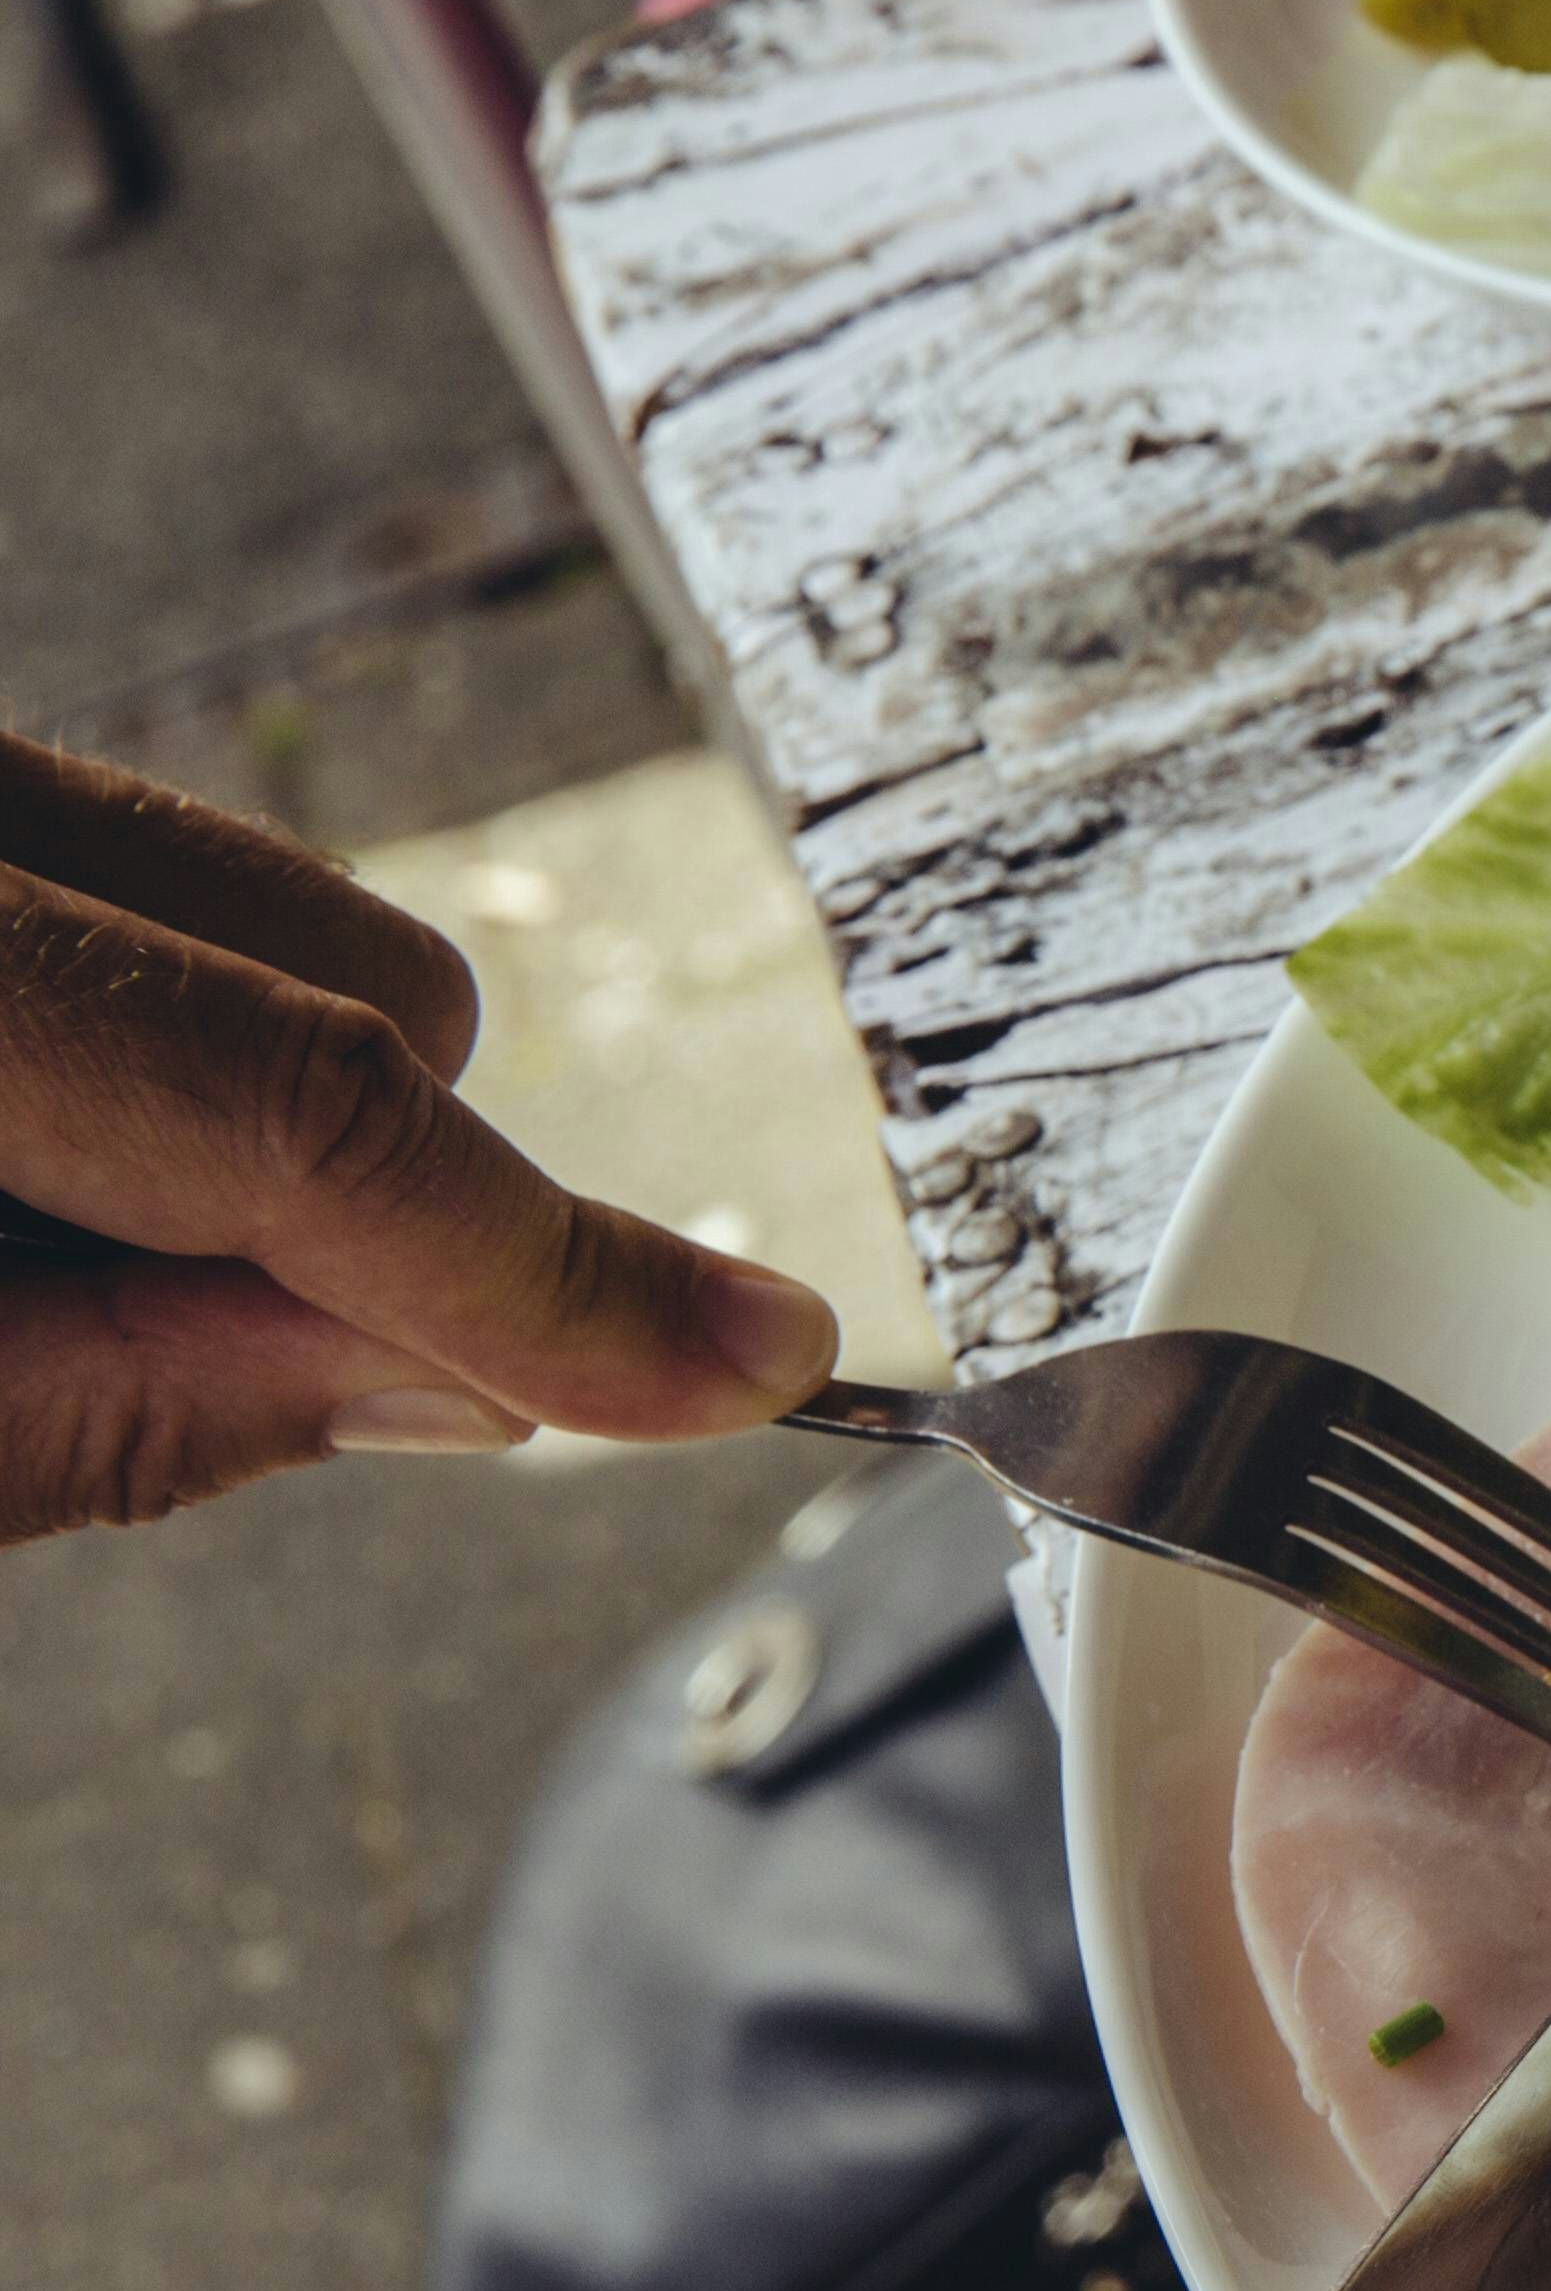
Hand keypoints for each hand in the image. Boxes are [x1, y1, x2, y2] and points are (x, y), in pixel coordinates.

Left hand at [0, 730, 842, 1538]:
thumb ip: (121, 1409)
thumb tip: (479, 1384)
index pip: (307, 1102)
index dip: (539, 1265)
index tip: (737, 1366)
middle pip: (347, 959)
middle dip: (380, 1179)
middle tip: (196, 1349)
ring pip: (258, 905)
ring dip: (241, 1108)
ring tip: (36, 1245)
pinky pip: (143, 881)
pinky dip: (135, 1047)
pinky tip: (16, 1157)